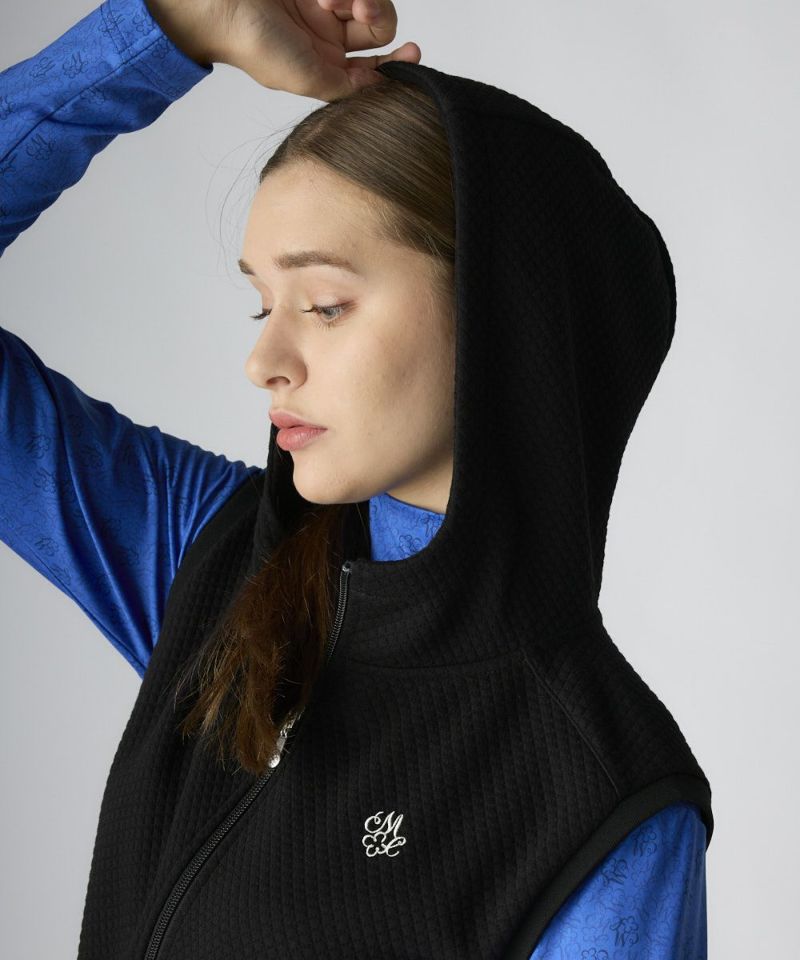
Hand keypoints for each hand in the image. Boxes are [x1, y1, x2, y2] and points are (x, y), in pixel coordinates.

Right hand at [144, 0, 421, 100]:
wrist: (220, 4)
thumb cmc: (254, 45)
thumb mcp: (307, 79)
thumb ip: (347, 87)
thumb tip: (383, 90)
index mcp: (328, 68)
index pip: (376, 67)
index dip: (399, 61)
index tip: (413, 52)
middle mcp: (328, 37)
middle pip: (378, 27)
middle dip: (379, 17)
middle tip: (362, 7)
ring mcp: (322, 5)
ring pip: (367, 0)